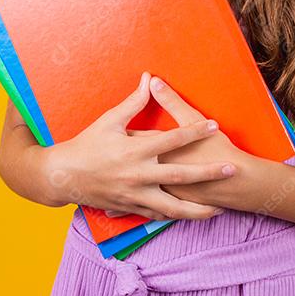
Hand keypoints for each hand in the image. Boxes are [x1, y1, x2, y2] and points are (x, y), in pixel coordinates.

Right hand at [40, 72, 236, 221]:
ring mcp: (135, 195)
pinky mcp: (131, 208)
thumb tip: (150, 78)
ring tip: (220, 208)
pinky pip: (158, 215)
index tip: (213, 125)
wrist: (63, 177)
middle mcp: (137, 175)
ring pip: (173, 207)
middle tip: (231, 168)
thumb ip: (133, 101)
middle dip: (208, 173)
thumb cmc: (87, 145)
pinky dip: (177, 217)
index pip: (171, 139)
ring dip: (198, 208)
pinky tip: (193, 217)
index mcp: (134, 150)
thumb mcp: (109, 120)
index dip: (194, 131)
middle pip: (180, 175)